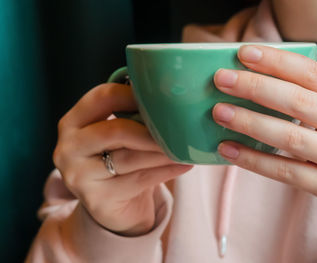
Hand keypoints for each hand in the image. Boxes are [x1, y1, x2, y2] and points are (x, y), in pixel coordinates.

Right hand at [53, 83, 192, 235]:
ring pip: (129, 158)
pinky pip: (139, 180)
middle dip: (151, 130)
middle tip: (179, 127)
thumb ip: (130, 115)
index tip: (161, 98)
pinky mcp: (97, 200)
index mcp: (73, 123)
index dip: (133, 95)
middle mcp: (69, 148)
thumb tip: (165, 98)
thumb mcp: (117, 135)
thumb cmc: (119, 159)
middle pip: (116, 130)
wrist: (114, 204)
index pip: (102, 98)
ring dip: (163, 152)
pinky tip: (184, 164)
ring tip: (185, 147)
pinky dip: (166, 170)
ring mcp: (79, 176)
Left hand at [212, 45, 316, 211]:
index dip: (277, 61)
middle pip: (298, 101)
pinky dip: (253, 160)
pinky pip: (285, 171)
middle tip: (221, 79)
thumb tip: (259, 79)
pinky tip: (227, 148)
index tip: (244, 53)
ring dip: (249, 122)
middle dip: (255, 87)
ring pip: (289, 136)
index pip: (313, 74)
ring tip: (219, 112)